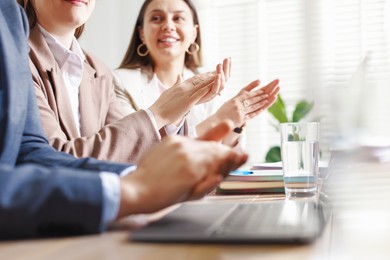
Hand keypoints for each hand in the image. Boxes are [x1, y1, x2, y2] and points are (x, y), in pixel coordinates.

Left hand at [117, 121, 247, 218]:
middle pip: (215, 147)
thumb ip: (209, 183)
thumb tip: (223, 174)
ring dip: (212, 143)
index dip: (234, 157)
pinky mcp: (170, 139)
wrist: (138, 188)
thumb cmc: (163, 196)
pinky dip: (197, 143)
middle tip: (234, 152)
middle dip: (225, 151)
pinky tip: (198, 147)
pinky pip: (190, 139)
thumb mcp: (191, 195)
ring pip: (203, 140)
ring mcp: (178, 143)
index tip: (244, 155)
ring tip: (225, 131)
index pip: (222, 157)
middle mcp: (188, 151)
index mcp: (195, 167)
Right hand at [149, 71, 221, 128]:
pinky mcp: (187, 102)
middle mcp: (183, 88)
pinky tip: (214, 86)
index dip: (203, 75)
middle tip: (220, 70)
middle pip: (199, 80)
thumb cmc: (160, 106)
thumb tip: (179, 77)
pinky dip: (207, 89)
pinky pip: (199, 94)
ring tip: (221, 75)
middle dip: (210, 76)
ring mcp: (186, 94)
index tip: (211, 72)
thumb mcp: (168, 92)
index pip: (193, 79)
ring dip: (211, 80)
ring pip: (201, 85)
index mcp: (179, 87)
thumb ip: (175, 84)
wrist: (155, 114)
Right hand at [213, 79, 279, 127]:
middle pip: (251, 99)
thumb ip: (235, 101)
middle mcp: (237, 105)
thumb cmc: (221, 114)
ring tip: (267, 99)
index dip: (254, 90)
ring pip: (252, 106)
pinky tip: (262, 108)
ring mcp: (239, 112)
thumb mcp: (227, 104)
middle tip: (267, 93)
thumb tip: (241, 98)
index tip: (261, 87)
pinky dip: (257, 110)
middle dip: (260, 96)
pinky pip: (251, 114)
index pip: (246, 93)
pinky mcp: (241, 119)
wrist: (216, 123)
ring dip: (260, 102)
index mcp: (234, 100)